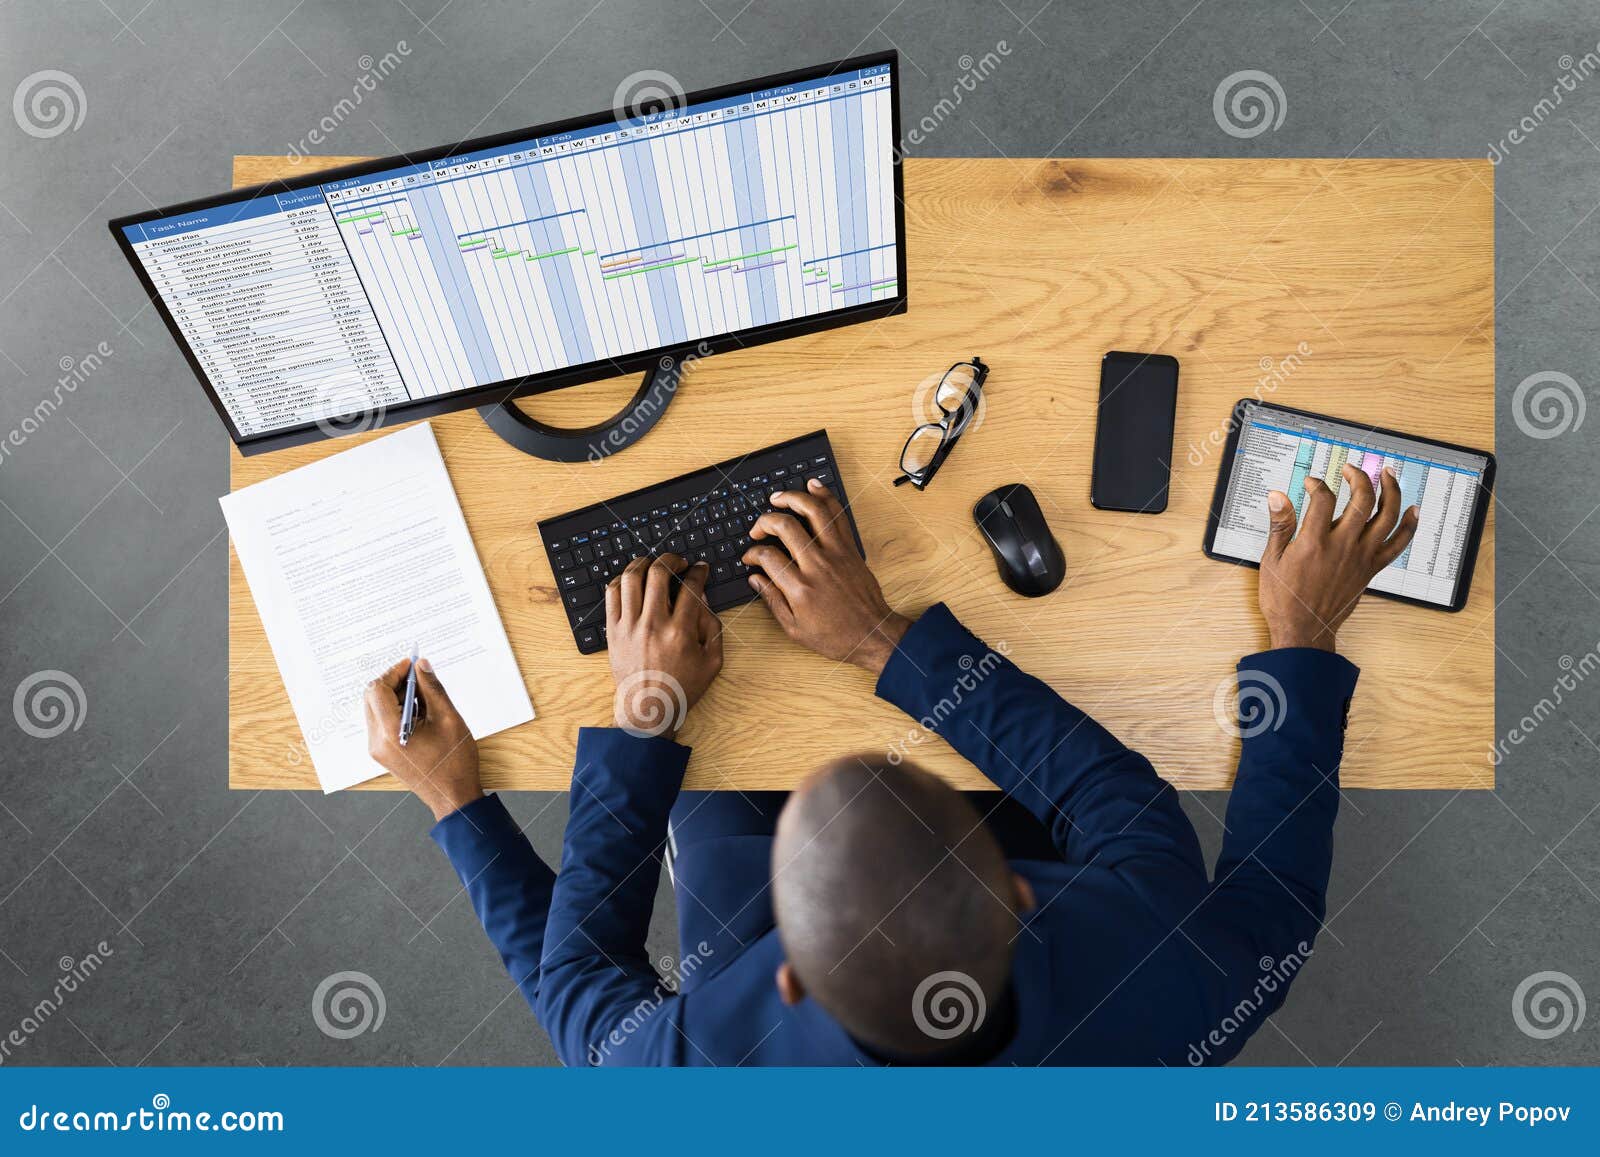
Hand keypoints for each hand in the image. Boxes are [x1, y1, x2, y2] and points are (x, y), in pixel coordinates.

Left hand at [364, 657, 481, 820]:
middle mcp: (377, 741)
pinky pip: (382, 722)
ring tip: (422, 696)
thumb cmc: (454, 762)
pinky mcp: (383, 753)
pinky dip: (396, 710)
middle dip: (393, 682)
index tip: (412, 664)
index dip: (394, 672)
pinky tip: (418, 712)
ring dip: (395, 696)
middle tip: (417, 676)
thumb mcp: (448, 719)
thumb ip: (433, 689)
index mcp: (390, 732)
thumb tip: (422, 666)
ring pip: (376, 709)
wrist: (453, 797)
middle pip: (372, 697)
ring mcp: (377, 749)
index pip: (378, 689)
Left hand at [605, 554, 722, 737]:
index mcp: (680, 632)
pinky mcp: (613, 631)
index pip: (690, 587)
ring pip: (631, 578)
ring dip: (644, 563)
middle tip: (678, 561)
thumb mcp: (712, 661)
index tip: (700, 568)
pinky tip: (632, 581)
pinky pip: (611, 594)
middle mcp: (652, 624)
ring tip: (653, 564)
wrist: (648, 710)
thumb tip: (703, 597)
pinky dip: (621, 580)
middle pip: (658, 573)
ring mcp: (629, 626)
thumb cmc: (682, 688)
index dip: (698, 571)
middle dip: (671, 559)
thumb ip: (712, 626)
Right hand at [743, 479, 912, 673]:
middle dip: (765, 521)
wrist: (872, 634)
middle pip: (786, 527)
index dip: (752, 552)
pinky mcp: (850, 549)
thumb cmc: (835, 636)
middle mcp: (818, 566)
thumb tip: (755, 578)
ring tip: (778, 497)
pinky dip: (825, 497)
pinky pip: (837, 515)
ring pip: (814, 512)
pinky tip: (813, 487)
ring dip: (793, 498)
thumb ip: (772, 600)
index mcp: (800, 589)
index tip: (750, 556)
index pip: (768, 557)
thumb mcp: (795, 629)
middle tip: (757, 528)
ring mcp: (837, 554)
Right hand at [1259, 462, 1419, 651]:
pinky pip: (1398, 544)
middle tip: (1351, 469)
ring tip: (1388, 475)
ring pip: (1386, 516)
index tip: (1310, 483)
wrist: (1304, 630)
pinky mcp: (1371, 569)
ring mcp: (1361, 557)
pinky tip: (1413, 510)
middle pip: (1361, 500)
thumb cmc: (1285, 599)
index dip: (1316, 485)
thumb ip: (1280, 526)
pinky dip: (1409, 526)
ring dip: (1390, 491)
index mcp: (1315, 542)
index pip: (1323, 499)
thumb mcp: (1272, 560)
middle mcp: (1343, 546)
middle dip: (1357, 477)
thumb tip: (1278, 497)